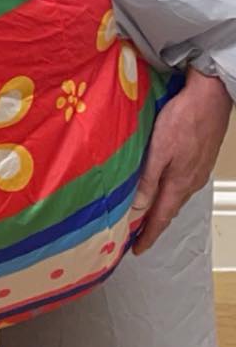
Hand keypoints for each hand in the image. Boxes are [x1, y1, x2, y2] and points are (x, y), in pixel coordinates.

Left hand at [131, 69, 231, 254]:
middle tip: (137, 235)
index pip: (161, 218)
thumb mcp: (158, 151)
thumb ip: (148, 181)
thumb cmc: (183, 120)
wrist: (210, 97)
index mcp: (179, 183)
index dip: (148, 235)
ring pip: (177, 197)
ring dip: (162, 208)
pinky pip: (183, 185)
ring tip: (147, 214)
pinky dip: (170, 193)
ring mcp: (198, 171)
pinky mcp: (200, 160)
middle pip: (170, 210)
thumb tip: (136, 209)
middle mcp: (191, 182)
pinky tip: (164, 187)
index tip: (137, 249)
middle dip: (154, 225)